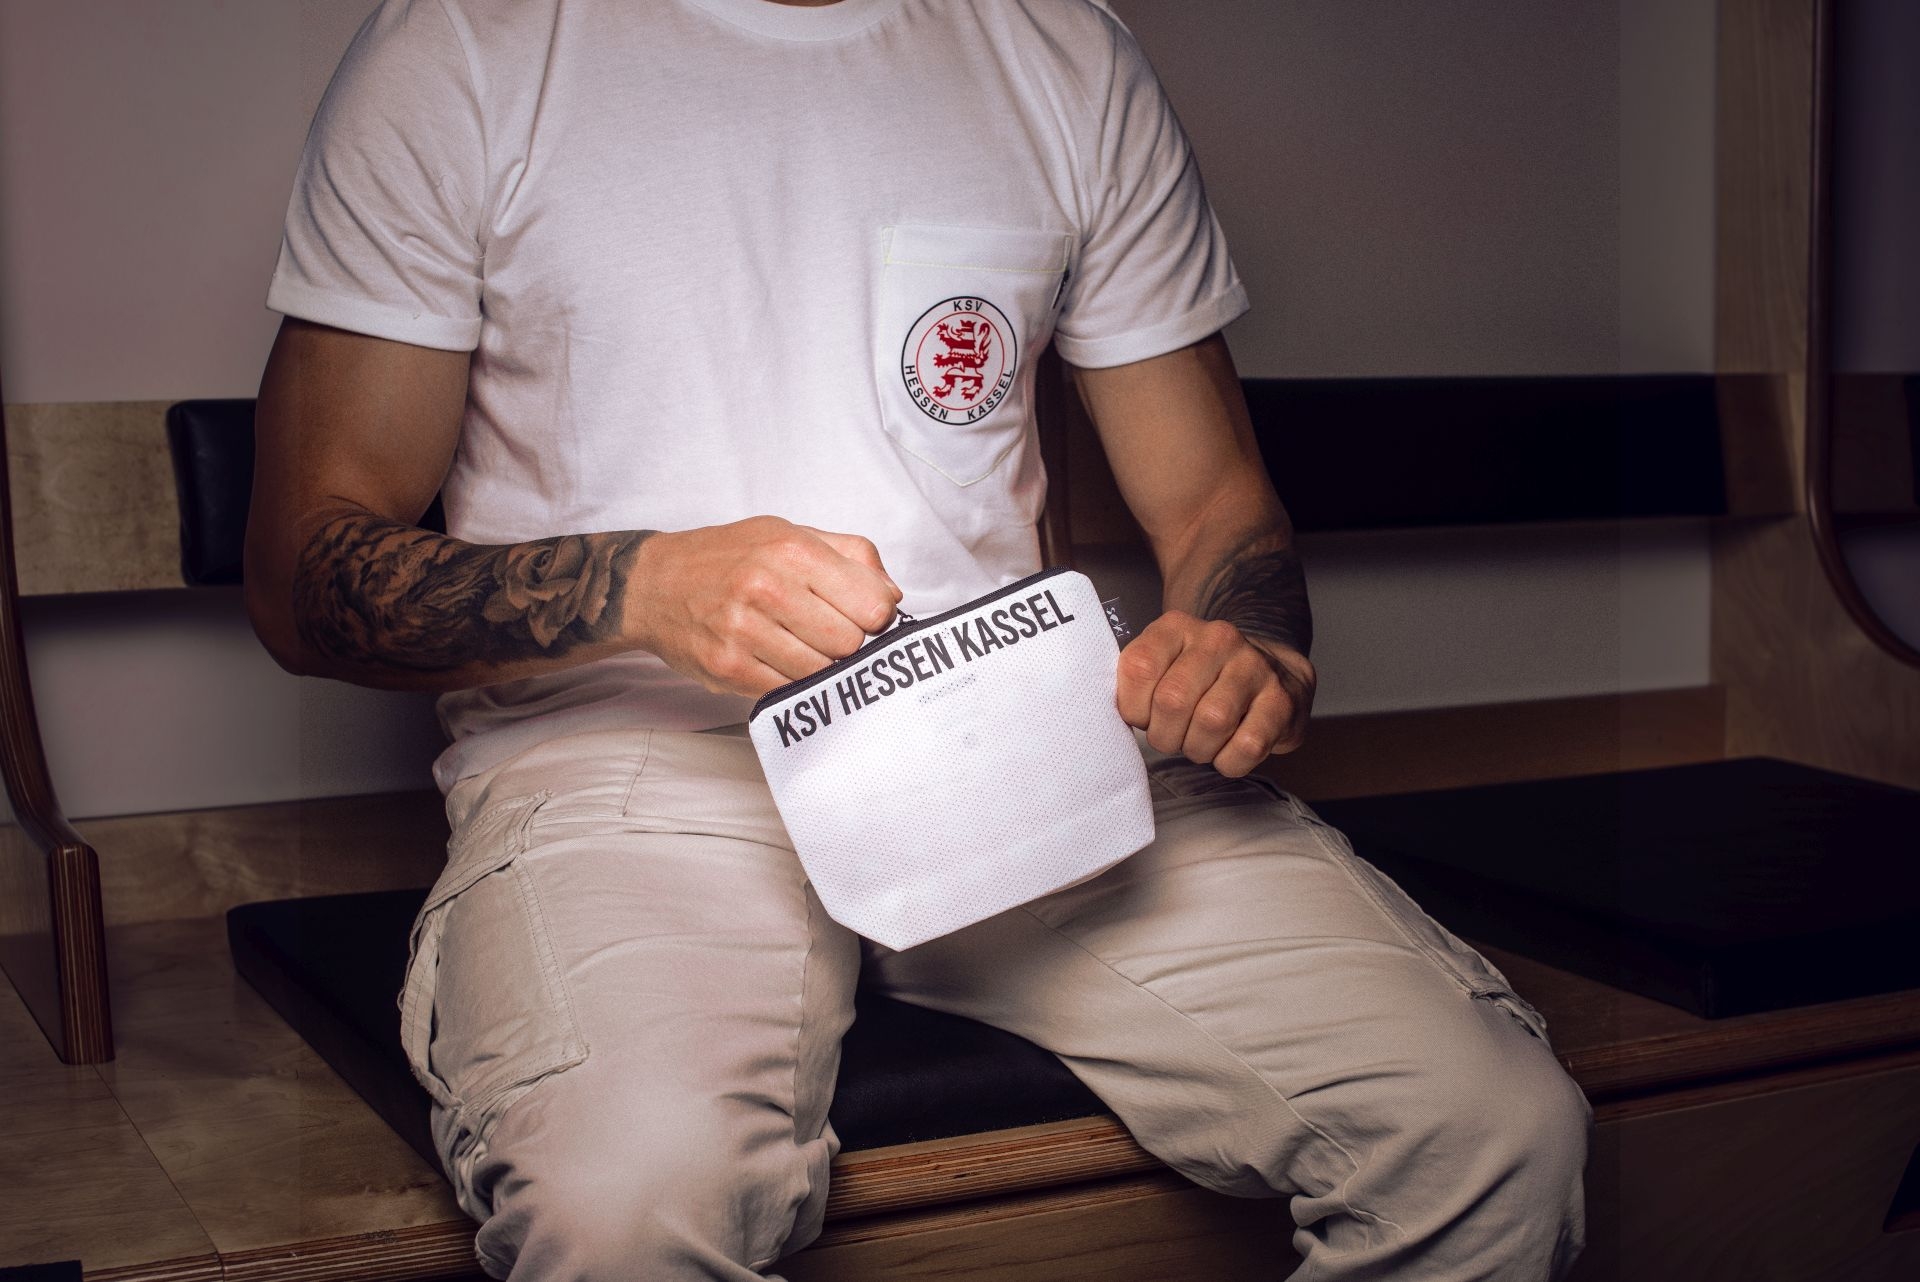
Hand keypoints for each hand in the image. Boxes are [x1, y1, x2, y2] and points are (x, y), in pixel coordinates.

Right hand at [628, 516, 901, 696]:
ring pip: (821, 671)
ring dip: (821, 666)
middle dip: (849, 644)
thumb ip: (850, 555)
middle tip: (829, 635)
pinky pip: (788, 690)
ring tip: (802, 647)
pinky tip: (779, 662)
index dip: (876, 617)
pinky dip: (791, 681)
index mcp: (791, 550)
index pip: (872, 604)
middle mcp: (767, 587)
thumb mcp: (789, 533)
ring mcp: (744, 630)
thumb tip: (893, 596)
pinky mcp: (728, 666)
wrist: (654, 583)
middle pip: (850, 642)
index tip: (863, 617)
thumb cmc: (727, 557)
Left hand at [1115, 611, 1313, 777]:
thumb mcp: (1163, 665)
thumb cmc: (1202, 679)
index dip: (1133, 708)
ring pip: (1211, 723)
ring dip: (1198, 749)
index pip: (1139, 668)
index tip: (1143, 717)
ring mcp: (1254, 667)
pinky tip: (1227, 752)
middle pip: (1173, 700)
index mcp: (1176, 628)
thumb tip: (1103, 720)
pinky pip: (1246, 746)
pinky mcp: (1282, 701)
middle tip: (1173, 738)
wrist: (1272, 669)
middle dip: (1165, 735)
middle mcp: (1218, 639)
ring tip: (1200, 744)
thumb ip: (1133, 683)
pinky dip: (1228, 762)